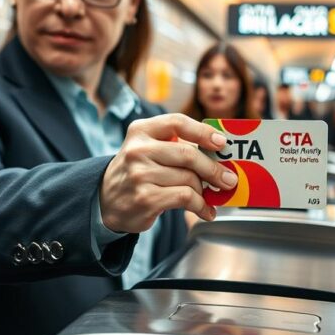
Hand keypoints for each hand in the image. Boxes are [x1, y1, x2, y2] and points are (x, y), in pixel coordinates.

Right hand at [100, 114, 237, 233]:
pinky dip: (201, 206)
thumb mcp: (148, 149)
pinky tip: (205, 211)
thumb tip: (218, 154)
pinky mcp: (145, 198)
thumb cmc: (137, 172)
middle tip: (229, 179)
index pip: (177, 123)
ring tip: (212, 198)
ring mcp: (140, 174)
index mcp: (141, 131)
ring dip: (205, 192)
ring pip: (189, 179)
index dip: (203, 131)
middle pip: (188, 155)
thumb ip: (176, 146)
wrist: (105, 200)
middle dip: (214, 169)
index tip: (221, 143)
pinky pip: (185, 198)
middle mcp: (138, 150)